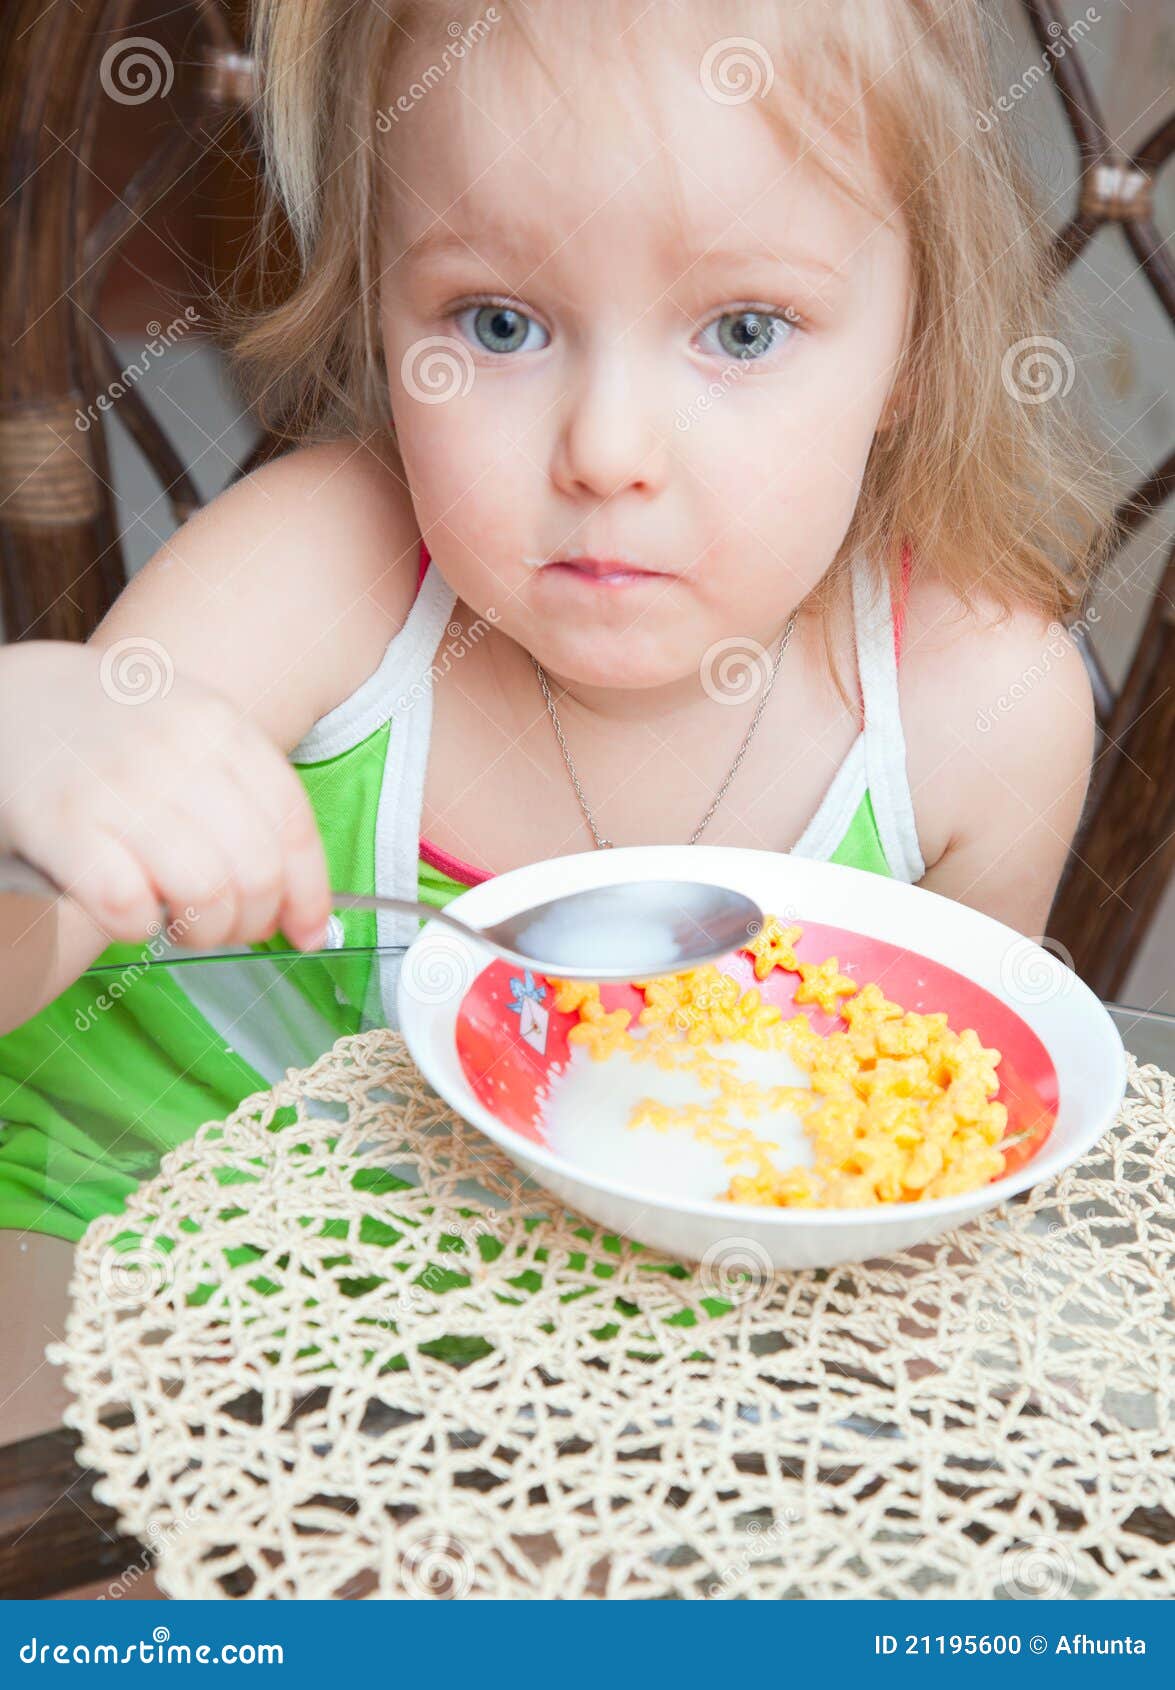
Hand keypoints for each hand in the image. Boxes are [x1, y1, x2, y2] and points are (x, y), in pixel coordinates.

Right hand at [0, 641, 332, 951]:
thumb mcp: (189, 734)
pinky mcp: (59, 823)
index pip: (292, 825)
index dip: (309, 894)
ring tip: (181, 926)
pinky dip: (139, 928)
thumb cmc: (112, 736)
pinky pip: (128, 905)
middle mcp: (176, 751)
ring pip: (204, 893)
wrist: (7, 704)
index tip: (307, 934)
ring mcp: (116, 786)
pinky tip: (130, 916)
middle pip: (255, 869)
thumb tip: (299, 899)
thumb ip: (245, 799)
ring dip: (202, 932)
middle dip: (253, 921)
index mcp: (219, 726)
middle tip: (229, 930)